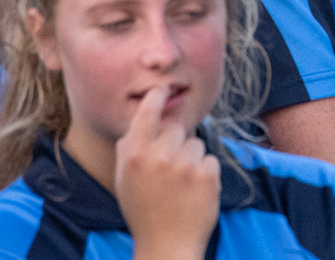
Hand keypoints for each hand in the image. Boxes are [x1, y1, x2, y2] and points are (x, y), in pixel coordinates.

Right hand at [116, 87, 218, 259]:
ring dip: (192, 158)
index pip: (147, 113)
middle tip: (169, 170)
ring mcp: (185, 166)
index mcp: (135, 155)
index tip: (163, 89)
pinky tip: (194, 192)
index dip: (156, 97)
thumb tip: (145, 112)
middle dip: (176, 143)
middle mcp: (159, 156)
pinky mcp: (208, 175)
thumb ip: (131, 146)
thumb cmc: (143, 210)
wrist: (167, 246)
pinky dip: (205, 173)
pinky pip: (209, 159)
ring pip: (196, 143)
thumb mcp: (125, 178)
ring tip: (181, 185)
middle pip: (176, 129)